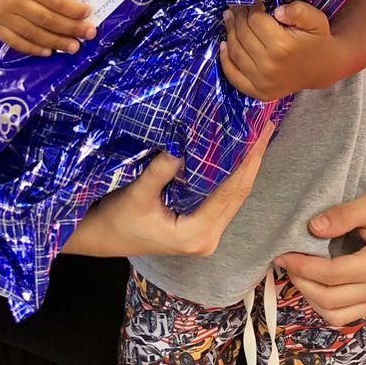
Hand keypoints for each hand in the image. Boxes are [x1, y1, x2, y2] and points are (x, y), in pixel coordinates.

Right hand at [0, 0, 94, 56]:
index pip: (54, 0)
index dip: (72, 9)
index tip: (88, 13)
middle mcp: (11, 0)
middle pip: (46, 20)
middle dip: (70, 29)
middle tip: (89, 34)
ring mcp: (0, 14)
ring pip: (33, 33)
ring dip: (55, 42)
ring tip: (74, 47)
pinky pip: (14, 41)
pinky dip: (32, 48)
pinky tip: (48, 51)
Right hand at [65, 123, 274, 259]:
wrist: (100, 238)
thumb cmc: (116, 220)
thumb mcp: (137, 195)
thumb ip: (161, 172)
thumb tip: (183, 145)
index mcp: (196, 234)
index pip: (230, 192)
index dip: (246, 161)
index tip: (258, 134)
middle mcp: (207, 238)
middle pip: (238, 194)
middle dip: (253, 159)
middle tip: (265, 126)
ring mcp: (205, 234)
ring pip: (234, 196)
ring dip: (245, 166)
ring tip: (257, 134)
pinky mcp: (200, 227)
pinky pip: (224, 198)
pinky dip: (232, 175)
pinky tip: (238, 154)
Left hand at [219, 0, 334, 101]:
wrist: (322, 68)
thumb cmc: (316, 40)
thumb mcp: (316, 19)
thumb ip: (299, 11)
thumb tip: (277, 10)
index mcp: (283, 46)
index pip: (255, 20)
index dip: (252, 7)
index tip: (255, 1)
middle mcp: (270, 65)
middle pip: (242, 34)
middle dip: (238, 16)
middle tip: (237, 7)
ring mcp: (262, 82)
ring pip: (234, 51)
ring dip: (229, 32)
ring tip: (230, 18)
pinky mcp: (258, 92)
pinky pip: (233, 76)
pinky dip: (224, 59)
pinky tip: (223, 44)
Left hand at [277, 184, 365, 326]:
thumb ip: (341, 216)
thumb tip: (311, 228)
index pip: (331, 275)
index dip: (302, 267)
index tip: (283, 255)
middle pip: (329, 300)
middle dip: (301, 283)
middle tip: (287, 264)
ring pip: (336, 316)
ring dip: (312, 299)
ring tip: (299, 275)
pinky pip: (346, 316)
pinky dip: (326, 305)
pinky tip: (316, 284)